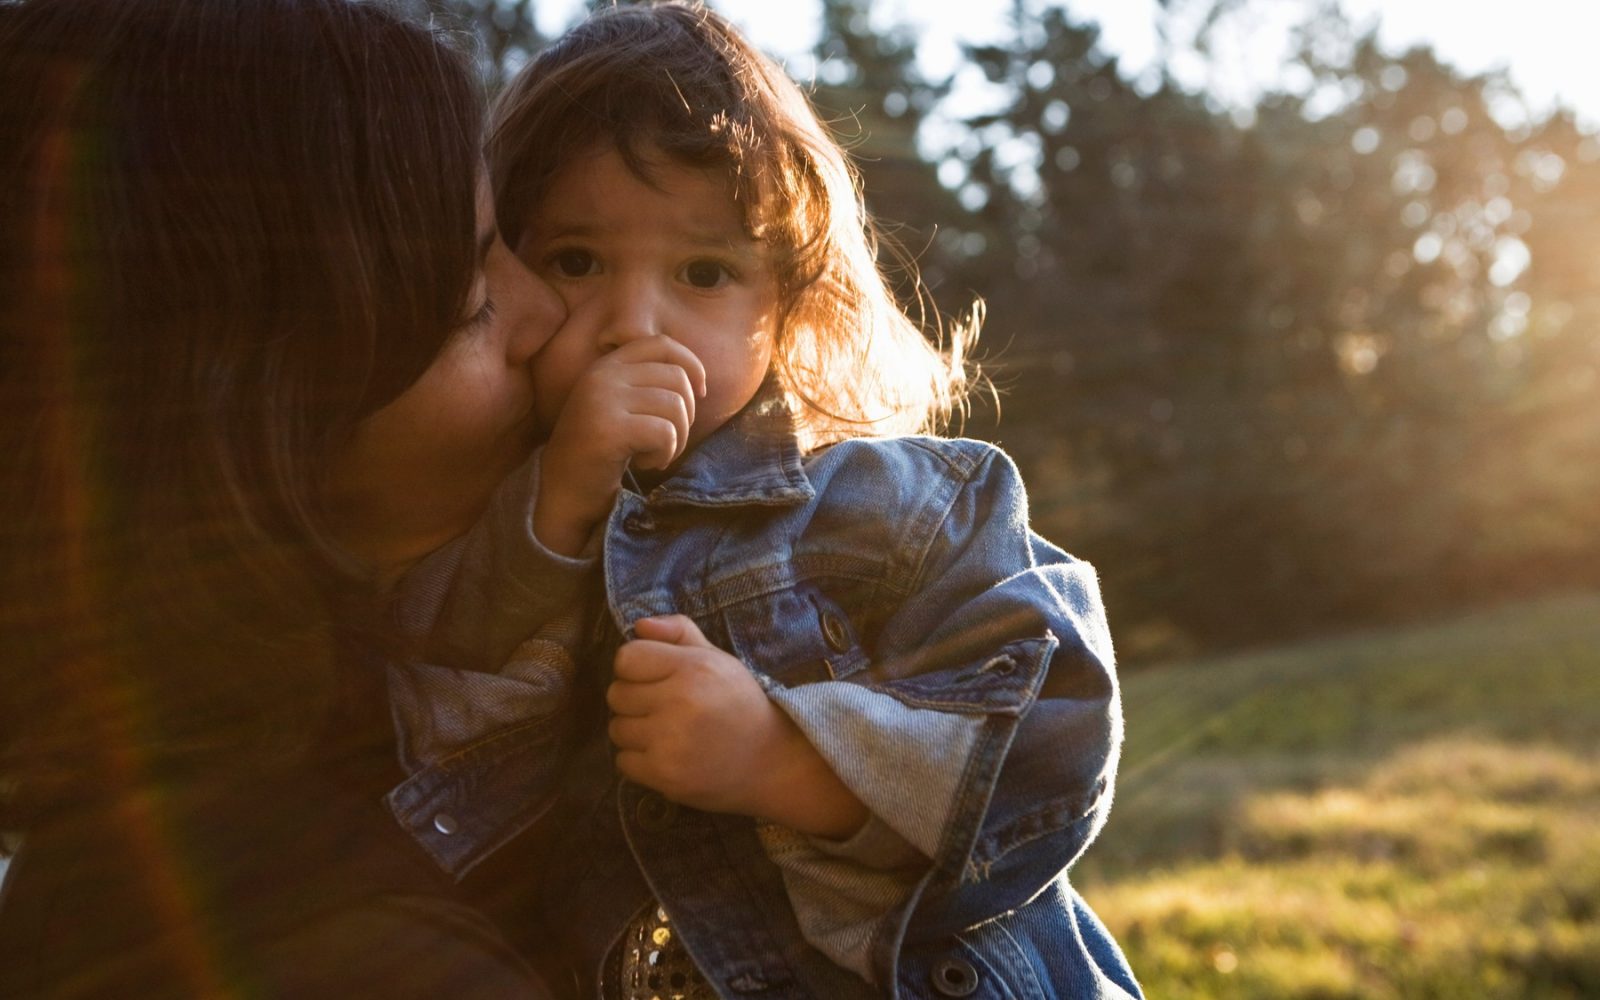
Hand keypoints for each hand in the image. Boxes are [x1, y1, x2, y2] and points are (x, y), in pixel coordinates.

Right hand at [535, 336, 705, 554]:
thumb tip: (698, 382)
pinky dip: (665, 454)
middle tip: (666, 441)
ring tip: (653, 454)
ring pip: (675, 406)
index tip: (699, 394)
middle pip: (677, 378)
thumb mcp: (622, 407)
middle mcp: (602, 375)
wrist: (564, 493)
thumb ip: (648, 386)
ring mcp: (603, 399)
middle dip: (685, 415)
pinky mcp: (608, 428)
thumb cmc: (602, 454)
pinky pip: (665, 433)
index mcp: (607, 365)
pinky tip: (644, 464)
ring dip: (676, 439)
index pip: (661, 344)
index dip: (691, 365)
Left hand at [608, 615, 867, 837]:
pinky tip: (667, 755)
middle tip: (664, 708)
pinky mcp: (665, 775)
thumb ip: (679, 632)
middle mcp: (680, 702)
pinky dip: (639, 760)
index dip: (636, 667)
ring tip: (666, 732)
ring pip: (617, 729)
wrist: (770, 760)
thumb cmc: (739, 703)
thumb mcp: (718, 658)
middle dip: (635, 700)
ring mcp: (670, 742)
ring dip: (636, 731)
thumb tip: (639, 626)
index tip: (655, 678)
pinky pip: (623, 761)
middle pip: (616, 694)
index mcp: (694, 668)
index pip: (626, 658)